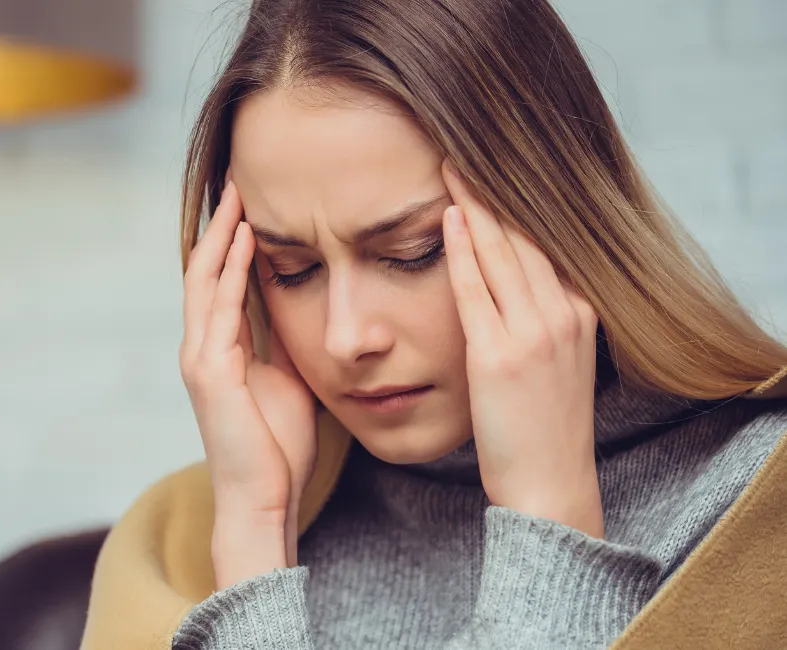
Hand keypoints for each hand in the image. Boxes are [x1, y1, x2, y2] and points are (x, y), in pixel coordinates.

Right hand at [179, 179, 318, 585]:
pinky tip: (247, 239)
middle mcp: (202, 346)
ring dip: (221, 235)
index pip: (221, 281)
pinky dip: (232, 270)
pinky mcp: (209, 371)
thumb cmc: (279, 446)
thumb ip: (284, 344)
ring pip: (205, 279)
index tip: (252, 203)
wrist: (265, 496)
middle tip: (239, 181)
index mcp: (220, 349)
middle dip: (220, 225)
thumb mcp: (288, 380)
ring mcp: (200, 357)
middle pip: (205, 269)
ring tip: (239, 195)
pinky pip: (219, 308)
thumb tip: (303, 310)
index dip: (231, 241)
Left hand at [441, 160, 603, 537]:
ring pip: (503, 252)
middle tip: (467, 143)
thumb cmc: (543, 427)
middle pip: (525, 235)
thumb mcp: (557, 362)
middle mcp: (564, 314)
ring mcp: (535, 334)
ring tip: (454, 161)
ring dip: (477, 203)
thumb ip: (541, 317)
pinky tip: (450, 216)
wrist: (550, 485)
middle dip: (496, 187)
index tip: (492, 163)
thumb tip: (513, 282)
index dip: (517, 200)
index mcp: (579, 312)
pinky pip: (477, 290)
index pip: (544, 241)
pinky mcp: (500, 356)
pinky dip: (464, 250)